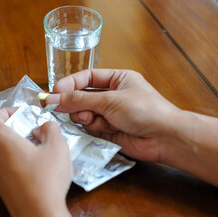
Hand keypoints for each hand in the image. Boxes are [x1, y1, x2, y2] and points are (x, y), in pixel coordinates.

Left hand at [0, 108, 81, 216]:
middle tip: (35, 132)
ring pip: (0, 150)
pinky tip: (34, 167)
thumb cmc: (46, 179)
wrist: (39, 215)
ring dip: (16, 145)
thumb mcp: (57, 146)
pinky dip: (15, 159)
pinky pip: (3, 164)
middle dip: (16, 129)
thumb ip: (51, 128)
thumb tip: (44, 126)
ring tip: (38, 149)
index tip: (21, 114)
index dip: (5, 111)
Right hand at [45, 69, 180, 162]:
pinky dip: (91, 127)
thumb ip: (80, 100)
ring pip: (84, 112)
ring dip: (84, 115)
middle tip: (60, 108)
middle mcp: (112, 95)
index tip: (54, 92)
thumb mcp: (110, 100)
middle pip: (82, 96)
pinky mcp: (108, 130)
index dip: (70, 83)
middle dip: (74, 102)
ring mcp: (110, 113)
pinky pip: (90, 127)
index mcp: (117, 79)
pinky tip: (101, 127)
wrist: (164, 138)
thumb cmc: (144, 110)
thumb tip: (53, 98)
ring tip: (91, 119)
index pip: (87, 77)